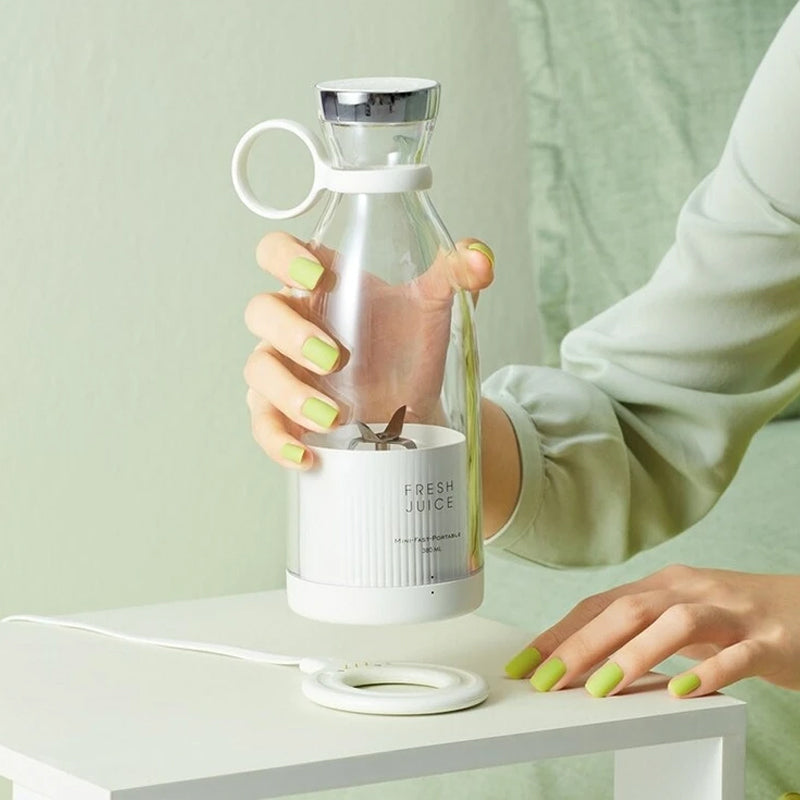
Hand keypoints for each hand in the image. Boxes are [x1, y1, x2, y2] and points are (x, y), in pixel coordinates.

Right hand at [244, 232, 493, 467]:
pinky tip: (305, 454)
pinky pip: (261, 425)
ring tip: (334, 416)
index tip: (318, 275)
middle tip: (337, 358)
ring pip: (258, 370)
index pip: (277, 251)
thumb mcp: (435, 306)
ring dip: (290, 392)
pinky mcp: (282, 412)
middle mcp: (292, 322)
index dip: (284, 257)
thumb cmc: (410, 347)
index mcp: (319, 284)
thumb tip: (481, 257)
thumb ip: (456, 274)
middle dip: (292, 334)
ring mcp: (283, 369)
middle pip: (261, 312)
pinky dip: (277, 440)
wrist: (415, 408)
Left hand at [504, 564, 799, 696]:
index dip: (560, 631)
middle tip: (546, 679)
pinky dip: (709, 672)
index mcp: (664, 585)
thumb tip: (581, 654)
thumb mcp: (681, 616)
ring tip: (601, 689)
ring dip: (634, 656)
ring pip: (676, 624)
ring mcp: (731, 613)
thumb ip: (639, 629)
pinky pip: (737, 655)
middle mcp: (691, 591)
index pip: (600, 604)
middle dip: (581, 645)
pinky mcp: (769, 641)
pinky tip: (682, 690)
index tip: (526, 661)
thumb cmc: (737, 617)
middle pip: (628, 610)